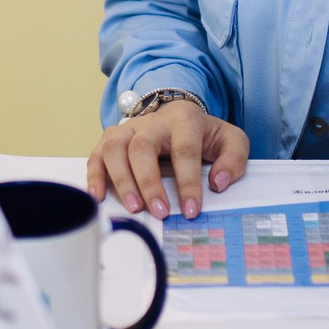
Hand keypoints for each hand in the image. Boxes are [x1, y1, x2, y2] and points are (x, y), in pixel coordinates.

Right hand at [87, 100, 249, 220]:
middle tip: (160, 213)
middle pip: (142, 148)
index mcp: (183, 119)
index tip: (191, 209)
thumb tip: (217, 183)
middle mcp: (151, 121)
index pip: (185, 150)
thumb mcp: (230, 140)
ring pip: (115, 149)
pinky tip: (99, 197)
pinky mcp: (111, 139)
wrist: (177, 115)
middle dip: (149, 183)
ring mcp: (127, 129)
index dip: (188, 181)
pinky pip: (96, 155)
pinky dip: (94, 176)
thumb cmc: (202, 134)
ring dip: (121, 181)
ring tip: (134, 208)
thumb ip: (233, 159)